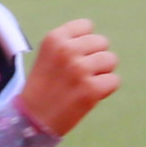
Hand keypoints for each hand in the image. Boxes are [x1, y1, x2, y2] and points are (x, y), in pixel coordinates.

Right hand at [18, 18, 119, 135]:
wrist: (31, 120)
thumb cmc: (42, 88)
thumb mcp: (48, 56)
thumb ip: (70, 44)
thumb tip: (99, 41)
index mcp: (54, 39)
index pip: (87, 25)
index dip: (84, 43)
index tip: (72, 57)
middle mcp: (67, 50)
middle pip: (102, 42)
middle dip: (95, 57)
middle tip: (78, 75)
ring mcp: (80, 69)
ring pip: (111, 60)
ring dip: (102, 72)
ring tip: (83, 84)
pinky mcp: (91, 89)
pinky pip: (114, 80)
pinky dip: (105, 90)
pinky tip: (88, 96)